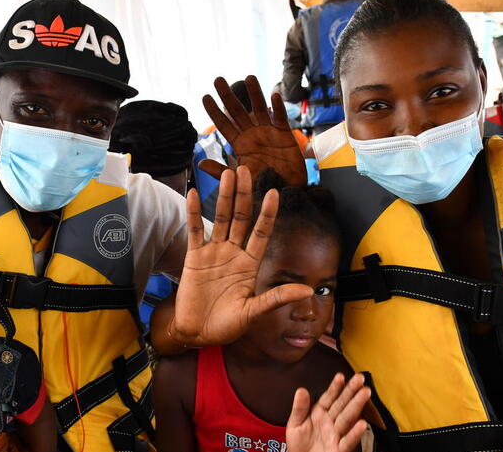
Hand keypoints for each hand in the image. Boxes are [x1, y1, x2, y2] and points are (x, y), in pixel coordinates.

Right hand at [171, 166, 312, 345]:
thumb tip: (308, 292)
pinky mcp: (194, 258)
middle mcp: (233, 254)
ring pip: (220, 219)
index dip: (267, 214)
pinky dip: (194, 212)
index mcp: (250, 265)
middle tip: (247, 170)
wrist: (196, 333)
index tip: (275, 193)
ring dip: (224, 197)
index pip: (261, 233)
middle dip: (244, 195)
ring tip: (228, 174)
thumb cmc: (227, 325)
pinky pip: (195, 231)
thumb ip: (276, 298)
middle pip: (241, 218)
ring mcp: (213, 253)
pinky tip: (195, 194)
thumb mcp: (254, 312)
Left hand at [202, 75, 306, 185]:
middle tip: (217, 80)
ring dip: (255, 93)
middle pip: (238, 112)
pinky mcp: (285, 135)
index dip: (215, 111)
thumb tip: (200, 164)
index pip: (224, 124)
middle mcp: (252, 134)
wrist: (285, 192)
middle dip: (228, 96)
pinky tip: (274, 96)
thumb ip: (221, 171)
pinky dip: (278, 108)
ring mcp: (269, 132)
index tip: (204, 97)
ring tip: (248, 77)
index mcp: (240, 144)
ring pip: (259, 109)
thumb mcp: (239, 180)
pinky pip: (280, 119)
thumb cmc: (261, 186)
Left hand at [287, 373, 370, 451]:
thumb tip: (301, 390)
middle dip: (351, 391)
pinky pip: (347, 440)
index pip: (329, 397)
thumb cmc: (299, 446)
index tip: (340, 376)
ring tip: (365, 393)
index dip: (335, 387)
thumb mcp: (295, 425)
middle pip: (342, 404)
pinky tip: (362, 423)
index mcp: (319, 414)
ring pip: (348, 418)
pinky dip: (355, 433)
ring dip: (357, 405)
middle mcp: (330, 422)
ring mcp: (336, 434)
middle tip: (360, 378)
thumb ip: (299, 408)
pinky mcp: (338, 449)